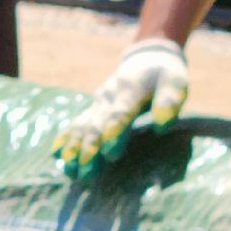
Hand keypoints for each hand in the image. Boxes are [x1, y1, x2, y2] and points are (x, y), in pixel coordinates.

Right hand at [52, 38, 188, 178]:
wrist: (145, 58)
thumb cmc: (163, 75)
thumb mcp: (174, 81)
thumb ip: (169, 101)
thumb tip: (162, 126)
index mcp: (130, 89)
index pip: (120, 113)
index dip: (114, 133)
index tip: (110, 154)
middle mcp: (108, 97)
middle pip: (95, 124)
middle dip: (89, 148)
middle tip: (86, 172)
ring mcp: (97, 103)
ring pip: (81, 126)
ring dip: (74, 148)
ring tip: (70, 170)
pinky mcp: (92, 109)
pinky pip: (74, 124)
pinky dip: (65, 139)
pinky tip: (56, 156)